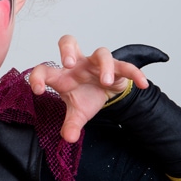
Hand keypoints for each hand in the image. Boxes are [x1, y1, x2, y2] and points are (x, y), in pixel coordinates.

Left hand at [29, 35, 148, 142]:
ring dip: (104, 66)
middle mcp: (79, 64)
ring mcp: (97, 64)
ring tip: (105, 81)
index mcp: (63, 74)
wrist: (106, 93)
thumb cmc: (85, 96)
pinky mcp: (117, 68)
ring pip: (101, 53)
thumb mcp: (78, 112)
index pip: (45, 69)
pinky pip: (127, 66)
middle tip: (70, 64)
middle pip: (69, 42)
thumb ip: (71, 124)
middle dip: (68, 50)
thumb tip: (68, 138)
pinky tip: (142, 84)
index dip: (38, 77)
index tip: (37, 90)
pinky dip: (135, 73)